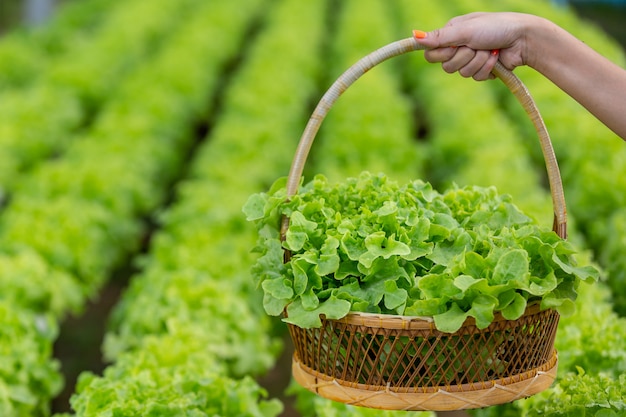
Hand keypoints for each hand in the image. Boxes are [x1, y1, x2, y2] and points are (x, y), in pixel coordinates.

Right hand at [414, 12, 532, 79]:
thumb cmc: (495, 27)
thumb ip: (440, 37)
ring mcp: (471, 59)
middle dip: (463, 57)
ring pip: (462, 73)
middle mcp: (459, 47)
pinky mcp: (482, 70)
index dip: (441, 54)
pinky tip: (496, 58)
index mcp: (452, 34)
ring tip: (490, 50)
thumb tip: (414, 36)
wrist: (523, 39)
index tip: (453, 47)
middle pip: (446, 67)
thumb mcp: (465, 30)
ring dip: (478, 62)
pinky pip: (475, 77)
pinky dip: (487, 68)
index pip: (431, 53)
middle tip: (476, 46)